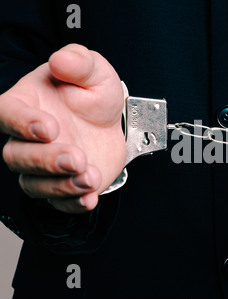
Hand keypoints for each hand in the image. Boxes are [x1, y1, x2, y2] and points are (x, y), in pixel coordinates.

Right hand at [1, 44, 125, 212]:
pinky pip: (57, 203)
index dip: (21, 122)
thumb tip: (61, 59)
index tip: (49, 127)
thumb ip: (79, 63)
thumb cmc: (95, 96)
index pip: (6, 113)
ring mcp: (43, 166)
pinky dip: (72, 204)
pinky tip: (89, 199)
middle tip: (78, 157)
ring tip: (90, 176)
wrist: (111, 124)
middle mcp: (28, 139)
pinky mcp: (61, 186)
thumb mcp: (95, 72)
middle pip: (16, 156)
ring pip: (34, 184)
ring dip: (61, 185)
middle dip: (46, 160)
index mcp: (27, 105)